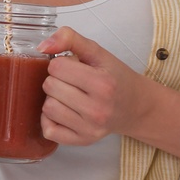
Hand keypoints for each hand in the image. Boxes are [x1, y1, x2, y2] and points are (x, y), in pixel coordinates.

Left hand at [34, 26, 153, 144]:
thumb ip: (70, 39)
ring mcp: (90, 128)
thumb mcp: (98, 52)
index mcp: (103, 84)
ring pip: (47, 108)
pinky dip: (50, 120)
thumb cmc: (115, 78)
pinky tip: (64, 111)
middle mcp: (97, 110)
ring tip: (70, 95)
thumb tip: (43, 46)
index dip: (61, 63)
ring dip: (53, 98)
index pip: (56, 67)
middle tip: (73, 82)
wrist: (136, 106)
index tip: (74, 67)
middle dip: (56, 80)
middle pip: (49, 87)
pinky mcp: (83, 141)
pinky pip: (49, 131)